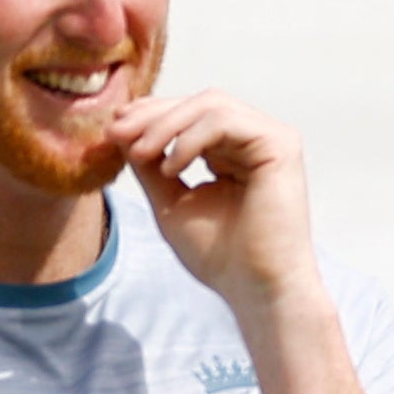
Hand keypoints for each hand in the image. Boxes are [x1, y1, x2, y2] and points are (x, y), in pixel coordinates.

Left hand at [116, 91, 321, 305]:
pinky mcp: (280, 145)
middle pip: (198, 104)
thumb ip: (150, 164)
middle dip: (152, 116)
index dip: (150, 116)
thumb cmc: (221, 257)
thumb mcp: (171, 202)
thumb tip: (122, 127)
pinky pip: (225, 120)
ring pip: (210, 105)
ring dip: (166, 125)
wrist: (255, 289)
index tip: (112, 131)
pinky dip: (191, 138)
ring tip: (141, 153)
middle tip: (116, 133)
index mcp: (232, 153)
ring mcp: (270, 139)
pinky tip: (172, 166)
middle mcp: (254, 141)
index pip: (190, 117)